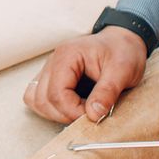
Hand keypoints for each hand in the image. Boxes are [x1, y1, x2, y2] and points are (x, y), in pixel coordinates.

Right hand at [23, 26, 147, 123]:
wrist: (122, 41)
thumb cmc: (122, 51)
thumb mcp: (122, 70)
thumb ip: (107, 92)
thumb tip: (93, 115)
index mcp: (67, 55)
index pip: (57, 93)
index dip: (73, 111)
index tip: (94, 116)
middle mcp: (53, 61)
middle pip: (42, 99)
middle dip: (65, 114)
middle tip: (89, 115)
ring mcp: (49, 70)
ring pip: (36, 100)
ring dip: (56, 114)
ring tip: (80, 111)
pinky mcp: (51, 78)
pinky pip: (39, 98)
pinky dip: (52, 109)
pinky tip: (72, 108)